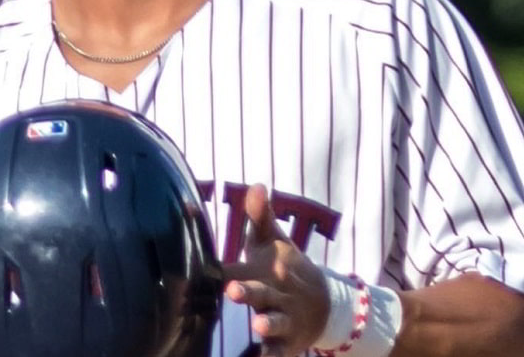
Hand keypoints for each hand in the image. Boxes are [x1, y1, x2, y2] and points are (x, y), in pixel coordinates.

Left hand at [223, 184, 329, 356]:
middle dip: (247, 291)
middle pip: (259, 292)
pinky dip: (273, 356)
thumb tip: (257, 183)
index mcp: (265, 268)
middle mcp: (274, 292)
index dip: (218, 264)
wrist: (325, 302)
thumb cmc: (285, 267)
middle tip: (232, 290)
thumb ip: (261, 215)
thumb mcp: (275, 241)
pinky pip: (280, 352)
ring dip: (267, 323)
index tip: (198, 262)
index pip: (236, 264)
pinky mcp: (288, 342)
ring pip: (274, 321)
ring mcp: (283, 317)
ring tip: (258, 325)